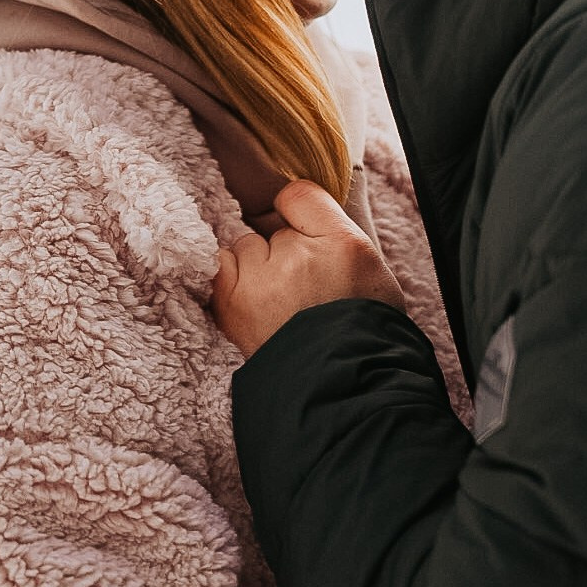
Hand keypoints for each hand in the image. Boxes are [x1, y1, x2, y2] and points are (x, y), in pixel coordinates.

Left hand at [212, 179, 407, 356]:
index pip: (301, 195)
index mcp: (342, 246)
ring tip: (279, 304)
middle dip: (281, 250)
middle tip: (303, 288)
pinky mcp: (231, 306)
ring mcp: (260, 283)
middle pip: (270, 228)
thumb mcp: (366, 267)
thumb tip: (289, 199)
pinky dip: (230, 280)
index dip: (300, 216)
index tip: (307, 239)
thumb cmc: (355, 327)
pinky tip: (250, 302)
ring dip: (254, 268)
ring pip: (244, 248)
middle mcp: (299, 258)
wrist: (339, 391)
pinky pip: (220, 267)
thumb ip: (329, 224)